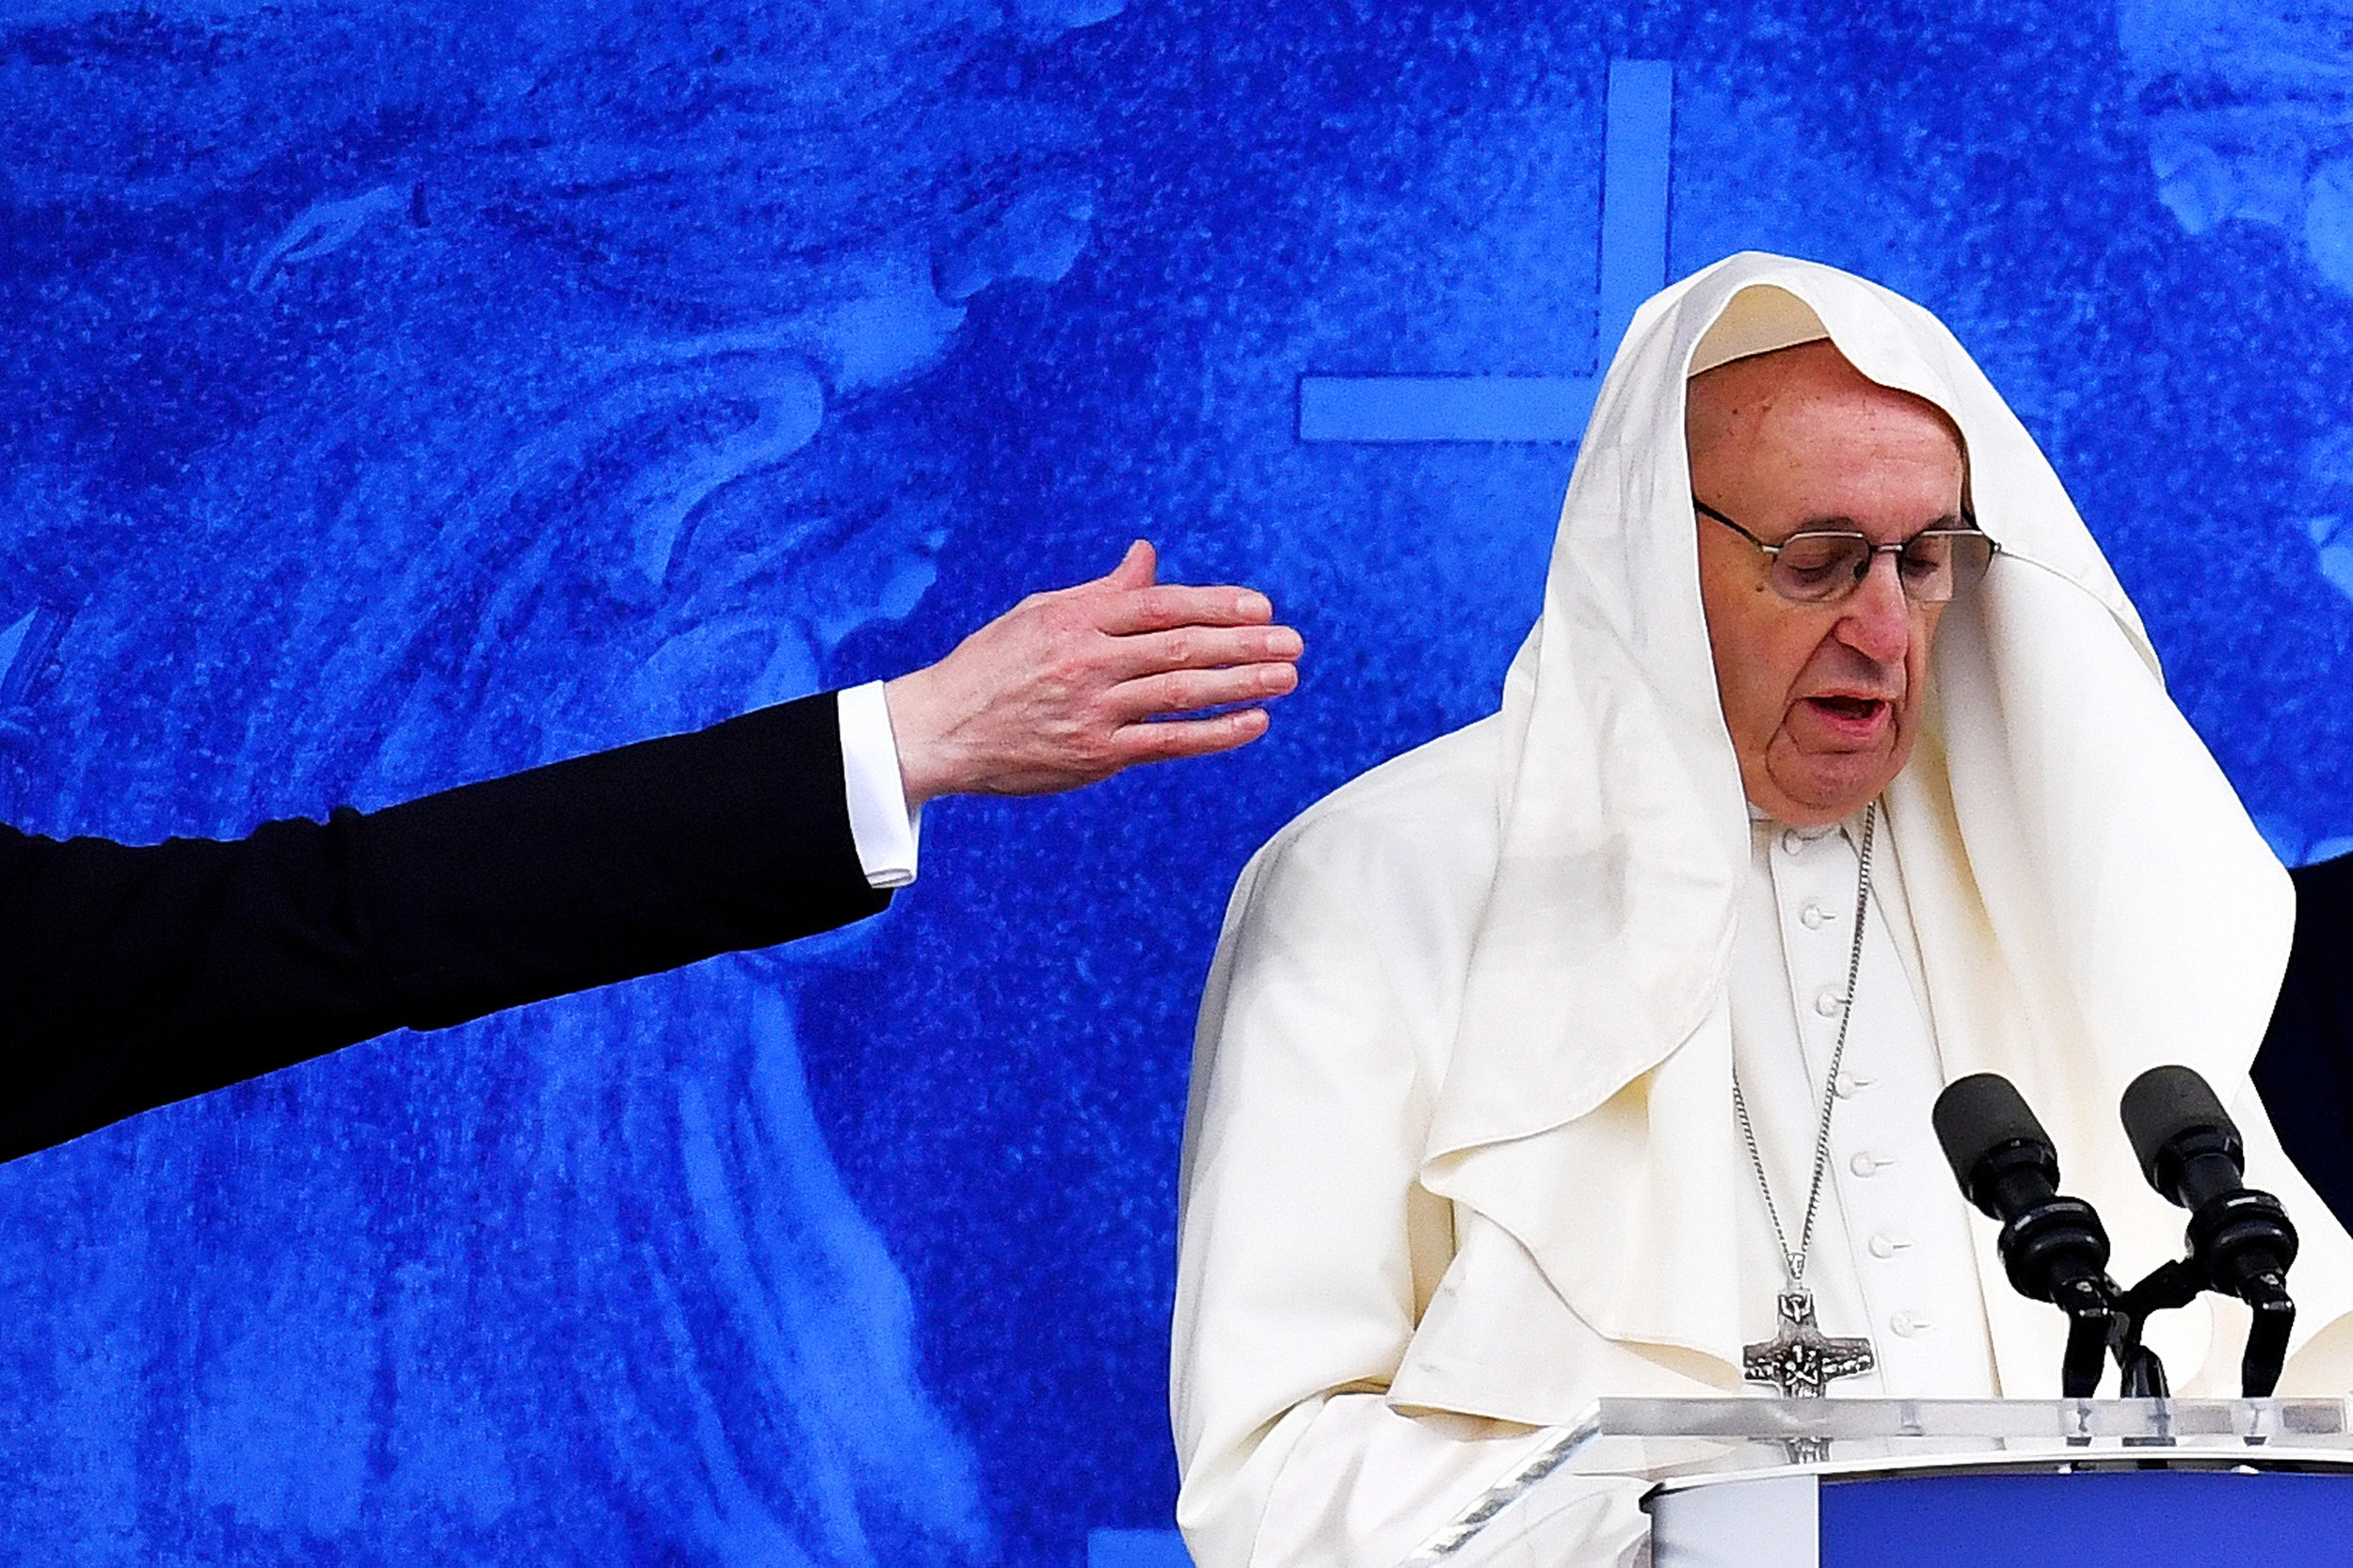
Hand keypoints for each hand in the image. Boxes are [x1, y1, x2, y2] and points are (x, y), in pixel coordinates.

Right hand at [884, 541, 1302, 805]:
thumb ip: (1104, 592)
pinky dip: (1214, 732)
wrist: (941, 729)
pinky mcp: (1095, 754)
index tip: (1261, 607)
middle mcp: (1089, 660)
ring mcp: (1094, 709)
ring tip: (1287, 678)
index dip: (1217, 604)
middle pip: (1183, 646)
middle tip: (1293, 643)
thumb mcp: (1041, 613)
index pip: (1162, 605)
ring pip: (1183, 692)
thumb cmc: (994, 665)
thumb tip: (1148, 556)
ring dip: (1242, 684)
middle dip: (1245, 643)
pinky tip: (1253, 723)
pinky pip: (1168, 742)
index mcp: (1078, 617)